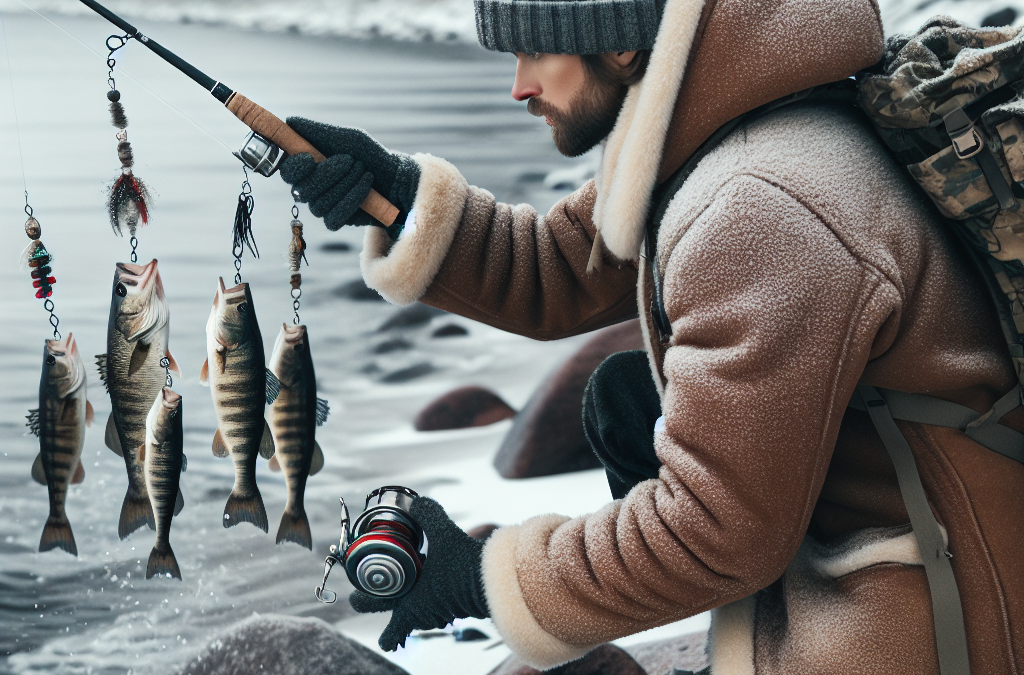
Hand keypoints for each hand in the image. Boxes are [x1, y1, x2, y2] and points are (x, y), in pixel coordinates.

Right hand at [280, 118, 419, 232]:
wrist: (395, 176)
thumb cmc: (369, 154)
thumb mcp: (348, 138)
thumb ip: (319, 131)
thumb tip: (290, 121)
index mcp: (308, 166)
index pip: (287, 172)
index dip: (294, 167)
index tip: (309, 158)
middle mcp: (309, 188)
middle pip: (302, 190)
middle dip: (328, 174)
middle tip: (351, 160)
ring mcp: (321, 206)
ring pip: (319, 204)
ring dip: (345, 185)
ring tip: (363, 170)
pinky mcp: (336, 221)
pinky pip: (333, 218)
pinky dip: (352, 200)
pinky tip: (367, 186)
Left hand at [349, 497, 488, 650]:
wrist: (498, 580)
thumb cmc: (465, 564)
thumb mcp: (443, 533)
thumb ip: (427, 515)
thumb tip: (416, 502)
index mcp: (413, 604)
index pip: (388, 626)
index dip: (371, 612)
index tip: (355, 601)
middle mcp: (426, 615)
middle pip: (398, 623)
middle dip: (386, 611)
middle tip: (370, 597)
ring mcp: (443, 613)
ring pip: (419, 615)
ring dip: (411, 603)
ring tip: (405, 584)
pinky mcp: (457, 607)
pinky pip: (437, 607)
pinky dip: (431, 597)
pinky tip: (432, 579)